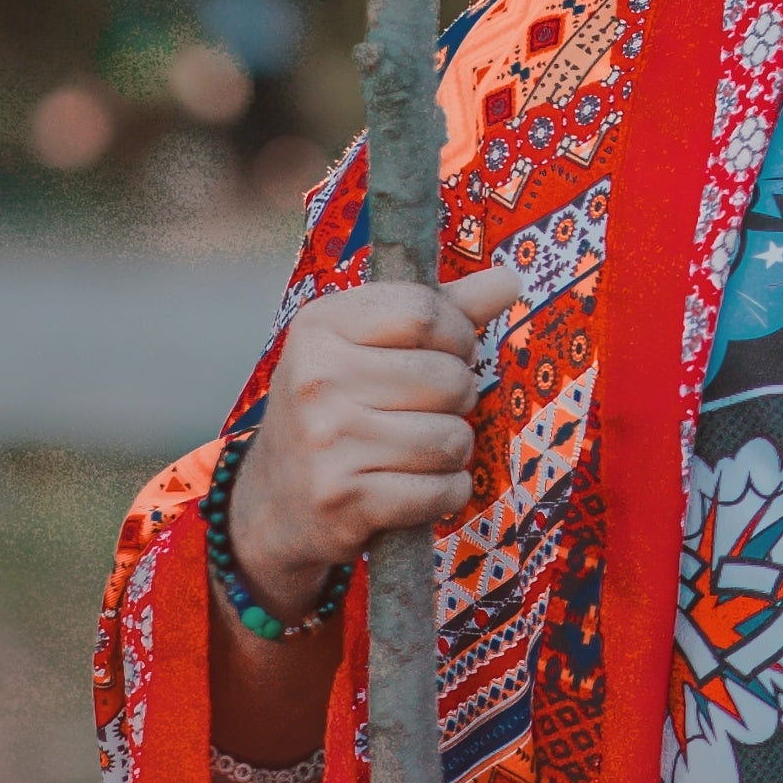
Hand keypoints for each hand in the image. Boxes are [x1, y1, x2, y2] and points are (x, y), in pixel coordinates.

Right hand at [224, 266, 518, 626]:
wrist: (273, 502)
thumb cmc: (335, 410)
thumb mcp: (368, 344)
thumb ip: (442, 310)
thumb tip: (509, 279)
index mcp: (321, 325)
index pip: (426, 312)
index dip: (458, 336)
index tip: (447, 353)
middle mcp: (318, 379)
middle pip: (449, 379)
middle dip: (458, 399)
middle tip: (425, 411)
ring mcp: (328, 443)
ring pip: (452, 438)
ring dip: (451, 450)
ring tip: (415, 451)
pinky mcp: (345, 500)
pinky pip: (443, 490)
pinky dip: (445, 493)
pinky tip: (413, 487)